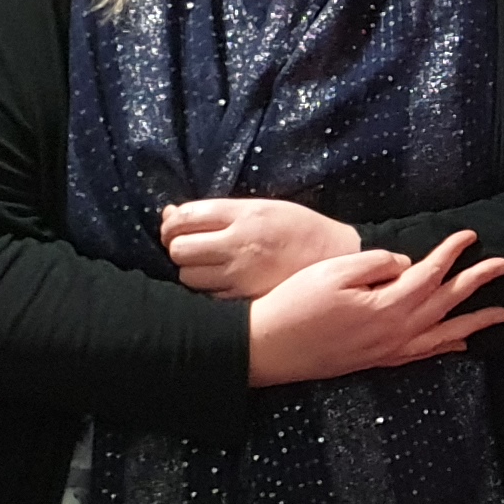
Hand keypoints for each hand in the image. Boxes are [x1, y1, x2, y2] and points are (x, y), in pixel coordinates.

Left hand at [163, 196, 361, 300]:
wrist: (336, 255)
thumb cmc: (295, 227)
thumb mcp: (258, 207)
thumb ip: (214, 212)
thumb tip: (168, 213)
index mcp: (243, 215)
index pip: (184, 217)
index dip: (171, 224)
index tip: (176, 228)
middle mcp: (239, 244)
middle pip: (179, 249)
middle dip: (178, 248)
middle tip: (191, 248)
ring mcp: (242, 274)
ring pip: (188, 276)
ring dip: (191, 270)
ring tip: (209, 265)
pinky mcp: (246, 297)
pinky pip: (208, 295)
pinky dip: (208, 288)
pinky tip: (222, 280)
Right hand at [247, 229, 503, 385]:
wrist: (266, 349)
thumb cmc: (293, 305)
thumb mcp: (333, 272)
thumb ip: (375, 264)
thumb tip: (405, 263)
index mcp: (388, 305)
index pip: (432, 273)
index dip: (453, 252)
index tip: (470, 235)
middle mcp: (396, 331)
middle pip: (448, 303)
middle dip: (478, 282)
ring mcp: (388, 350)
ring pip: (443, 334)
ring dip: (474, 322)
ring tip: (501, 314)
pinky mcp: (377, 361)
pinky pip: (423, 354)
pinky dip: (446, 347)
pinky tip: (459, 344)